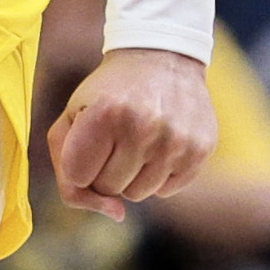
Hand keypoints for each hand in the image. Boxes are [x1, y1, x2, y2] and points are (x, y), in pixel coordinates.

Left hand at [48, 47, 215, 219]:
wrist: (161, 56)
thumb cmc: (109, 93)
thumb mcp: (73, 117)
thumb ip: (68, 172)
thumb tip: (116, 214)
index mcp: (104, 115)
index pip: (79, 177)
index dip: (81, 161)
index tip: (89, 138)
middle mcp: (143, 128)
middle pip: (109, 189)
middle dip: (105, 168)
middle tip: (115, 135)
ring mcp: (176, 141)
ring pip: (138, 195)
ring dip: (132, 174)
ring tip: (138, 137)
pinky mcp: (200, 151)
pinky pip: (167, 191)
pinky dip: (158, 174)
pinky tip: (159, 142)